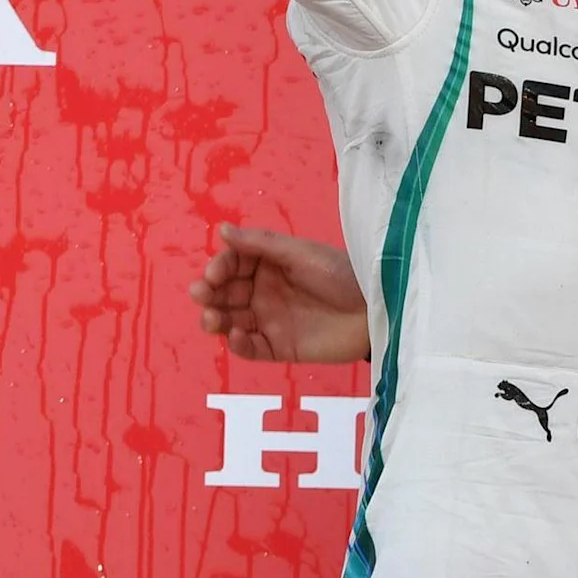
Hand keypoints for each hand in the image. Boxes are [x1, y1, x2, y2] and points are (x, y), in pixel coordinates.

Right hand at [190, 223, 371, 362]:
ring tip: (212, 318)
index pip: (232, 265)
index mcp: (268, 265)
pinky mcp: (279, 346)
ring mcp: (269, 320)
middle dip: (209, 294)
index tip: (214, 273)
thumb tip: (222, 229)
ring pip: (230, 321)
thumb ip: (261, 244)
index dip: (219, 268)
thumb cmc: (342, 274)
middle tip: (202, 294)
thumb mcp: (301, 253)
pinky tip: (237, 336)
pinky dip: (239, 344)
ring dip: (216, 319)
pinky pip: (251, 348)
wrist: (375, 310)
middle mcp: (263, 292)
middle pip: (225, 294)